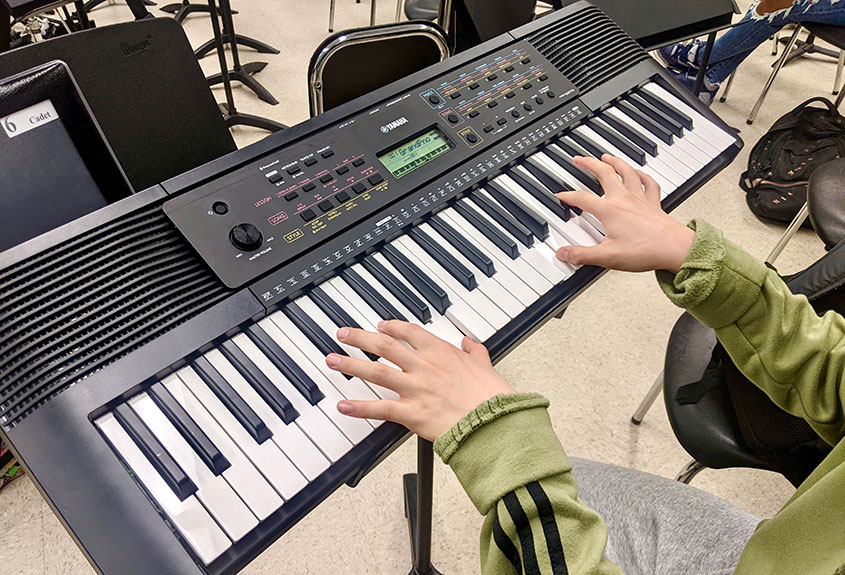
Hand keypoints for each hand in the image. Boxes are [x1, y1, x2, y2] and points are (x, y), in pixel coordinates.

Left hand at [326, 321, 514, 440]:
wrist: (493, 421)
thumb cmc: (491, 396)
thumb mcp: (485, 366)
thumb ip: (475, 352)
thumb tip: (471, 343)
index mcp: (441, 352)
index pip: (409, 332)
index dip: (391, 327)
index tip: (380, 326)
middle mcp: (424, 366)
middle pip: (384, 346)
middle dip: (360, 338)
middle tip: (343, 334)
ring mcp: (415, 389)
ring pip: (376, 372)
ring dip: (351, 365)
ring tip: (332, 360)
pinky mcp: (412, 413)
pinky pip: (380, 408)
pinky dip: (360, 407)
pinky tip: (343, 406)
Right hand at [555, 154, 694, 273]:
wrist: (674, 248)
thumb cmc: (645, 250)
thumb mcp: (607, 257)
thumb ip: (582, 255)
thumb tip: (563, 254)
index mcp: (610, 210)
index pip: (582, 198)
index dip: (568, 196)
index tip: (560, 194)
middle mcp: (624, 199)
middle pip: (604, 173)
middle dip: (589, 164)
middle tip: (580, 159)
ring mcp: (640, 198)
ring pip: (626, 172)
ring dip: (615, 162)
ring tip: (606, 156)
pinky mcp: (653, 203)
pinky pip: (649, 183)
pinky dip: (643, 175)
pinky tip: (639, 173)